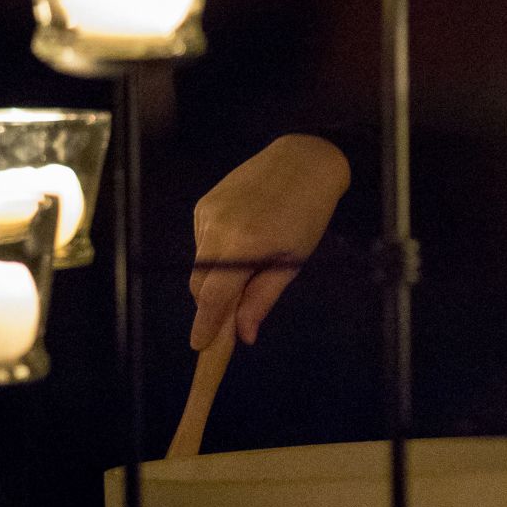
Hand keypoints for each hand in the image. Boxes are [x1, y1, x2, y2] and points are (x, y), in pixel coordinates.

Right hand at [190, 135, 349, 349]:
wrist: (303, 161)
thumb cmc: (307, 213)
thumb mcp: (292, 261)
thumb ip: (262, 299)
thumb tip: (244, 335)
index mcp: (243, 245)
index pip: (212, 297)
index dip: (205, 325)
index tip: (200, 346)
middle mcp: (217, 228)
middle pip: (199, 284)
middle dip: (212, 304)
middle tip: (233, 315)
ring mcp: (207, 214)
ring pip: (200, 264)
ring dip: (218, 277)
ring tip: (254, 261)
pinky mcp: (203, 204)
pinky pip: (202, 242)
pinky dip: (217, 253)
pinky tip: (245, 239)